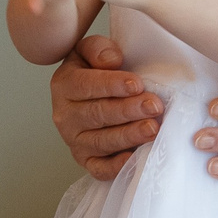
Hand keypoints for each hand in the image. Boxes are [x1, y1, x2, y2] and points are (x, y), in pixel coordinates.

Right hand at [50, 34, 161, 180]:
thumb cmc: (95, 70)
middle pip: (97, 114)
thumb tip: (112, 61)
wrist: (90, 94)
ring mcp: (74, 140)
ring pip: (101, 141)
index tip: (137, 84)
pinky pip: (98, 168)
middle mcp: (65, 115)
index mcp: (64, 85)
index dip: (112, 85)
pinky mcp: (85, 160)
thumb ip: (98, 49)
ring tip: (152, 128)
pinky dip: (115, 167)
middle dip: (127, 111)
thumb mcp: (91, 51)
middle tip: (153, 106)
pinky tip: (134, 158)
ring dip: (128, 136)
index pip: (86, 85)